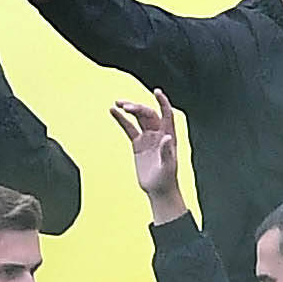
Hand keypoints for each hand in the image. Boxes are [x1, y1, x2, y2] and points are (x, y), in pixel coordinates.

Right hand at [113, 95, 182, 209]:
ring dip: (129, 109)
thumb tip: (166, 137)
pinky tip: (113, 111)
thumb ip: (166, 151)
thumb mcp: (168, 166)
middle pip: (148, 114)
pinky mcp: (138, 144)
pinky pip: (129, 128)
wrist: (158, 190)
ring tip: (118, 104)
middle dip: (138, 108)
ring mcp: (148, 137)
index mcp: (169, 135)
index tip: (156, 91)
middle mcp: (159, 133)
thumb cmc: (166, 179)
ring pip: (138, 118)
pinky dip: (121, 119)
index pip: (167, 114)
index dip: (163, 102)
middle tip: (126, 107)